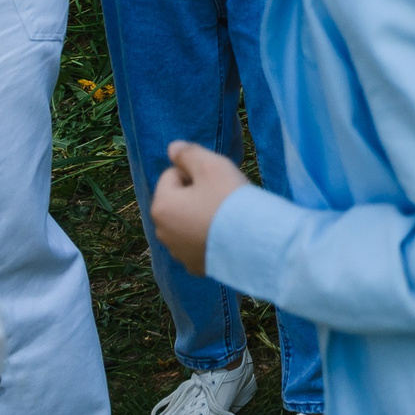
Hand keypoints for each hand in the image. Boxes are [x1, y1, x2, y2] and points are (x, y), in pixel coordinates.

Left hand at [150, 141, 248, 276]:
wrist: (253, 243)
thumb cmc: (230, 199)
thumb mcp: (211, 166)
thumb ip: (188, 153)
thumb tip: (172, 147)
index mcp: (162, 206)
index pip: (173, 175)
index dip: (196, 172)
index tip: (217, 180)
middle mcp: (162, 232)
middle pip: (178, 201)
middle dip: (196, 196)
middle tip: (223, 196)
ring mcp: (178, 252)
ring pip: (187, 224)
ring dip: (201, 217)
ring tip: (227, 218)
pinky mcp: (195, 267)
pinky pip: (198, 244)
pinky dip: (208, 238)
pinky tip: (227, 237)